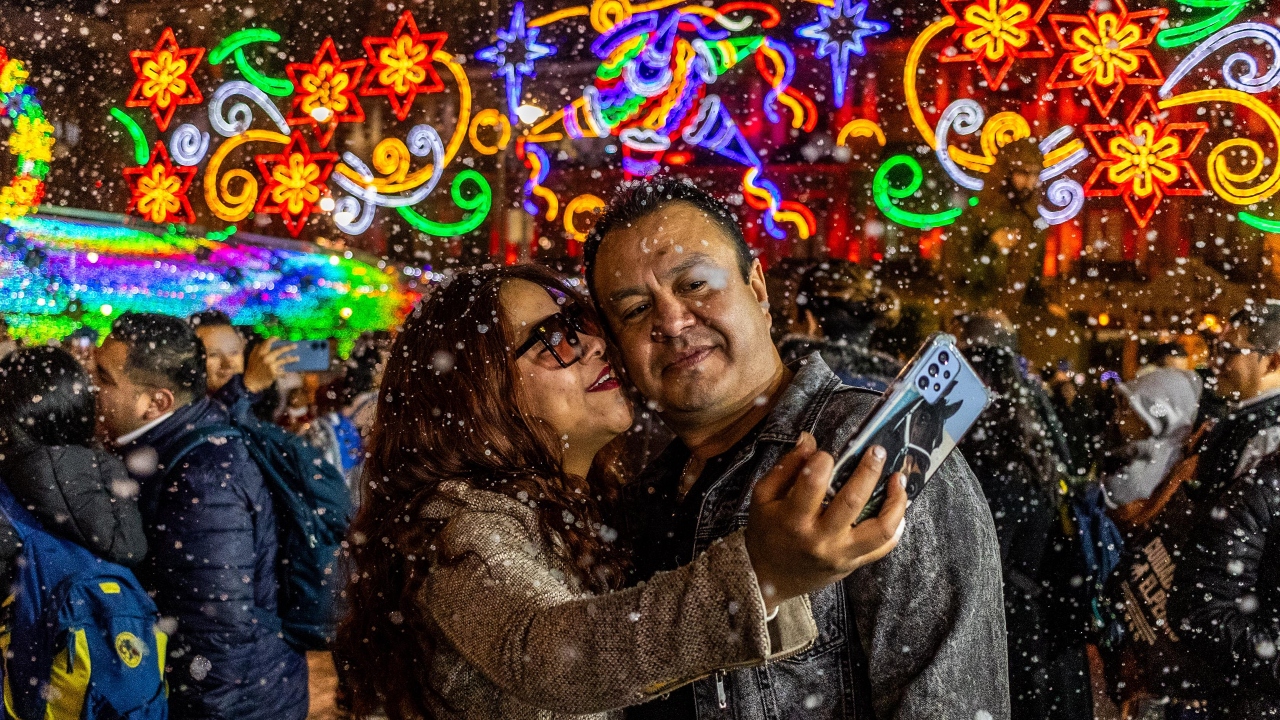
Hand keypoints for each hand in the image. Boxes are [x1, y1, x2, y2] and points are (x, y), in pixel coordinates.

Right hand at [244, 341, 297, 392]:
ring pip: (284, 360)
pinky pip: (283, 372)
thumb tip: (261, 342)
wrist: (250, 382)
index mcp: (260, 353)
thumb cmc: (252, 369)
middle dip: (288, 347)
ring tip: (297, 358)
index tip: (280, 337)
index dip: (274, 338)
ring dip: (292, 359)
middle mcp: (266, 357)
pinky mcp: (274, 373)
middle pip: (279, 350)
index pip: (268, 342)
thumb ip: (256, 349)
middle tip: (295, 345)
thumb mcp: (252, 357)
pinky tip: (288, 373)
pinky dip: (285, 373)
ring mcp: (270, 365)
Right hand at [745, 432, 907, 613]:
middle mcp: (820, 539)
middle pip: (853, 501)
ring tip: (898, 479)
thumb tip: (809, 440)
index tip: (827, 453)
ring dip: (895, 502)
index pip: (813, 484)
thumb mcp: (763, 497)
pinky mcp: (852, 563)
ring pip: (880, 529)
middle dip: (868, 471)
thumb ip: (786, 467)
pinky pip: (883, 547)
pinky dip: (896, 526)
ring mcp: (840, 554)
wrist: (768, 578)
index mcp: (793, 519)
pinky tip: (897, 508)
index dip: (823, 461)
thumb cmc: (766, 532)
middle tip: (877, 451)